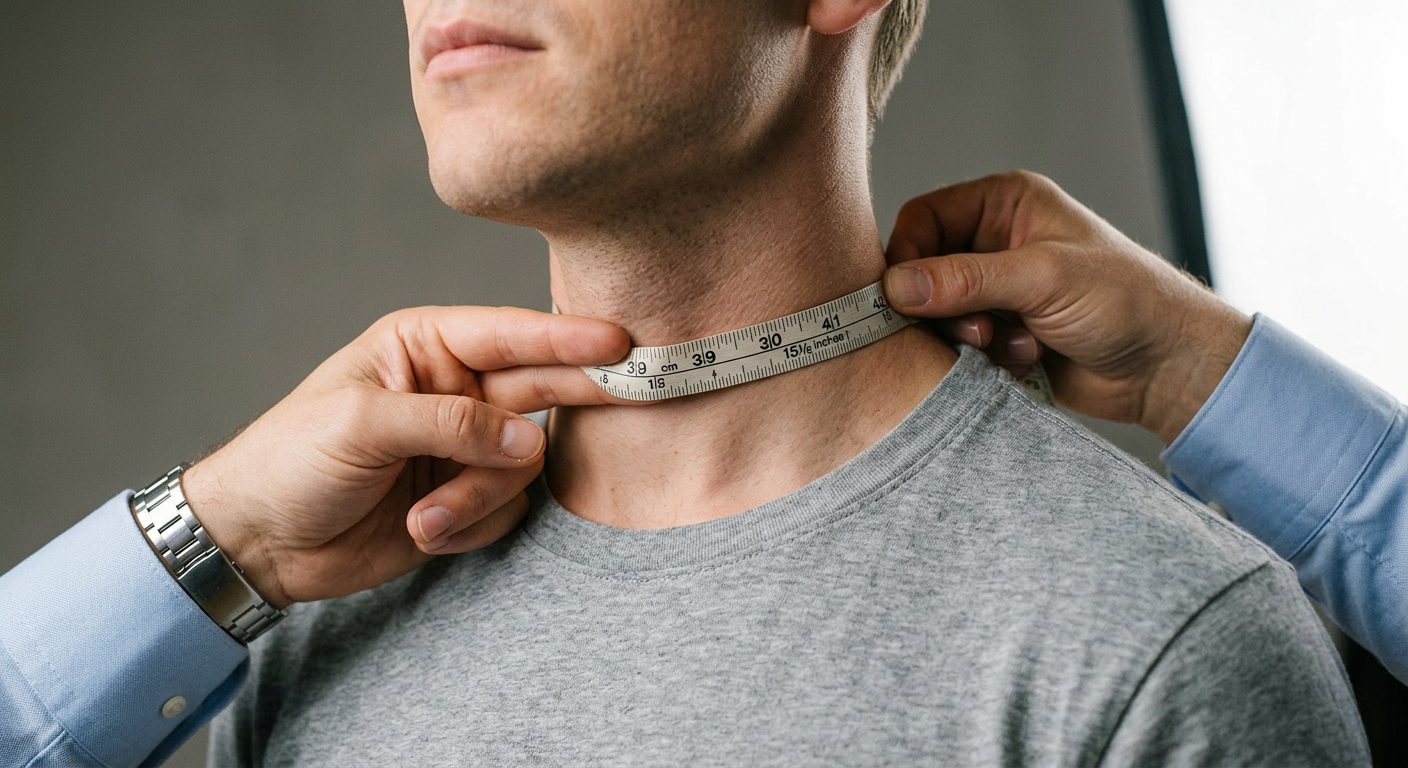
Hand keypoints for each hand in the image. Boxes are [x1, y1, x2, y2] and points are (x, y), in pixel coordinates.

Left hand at [180, 306, 630, 607]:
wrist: (258, 543)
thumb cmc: (289, 461)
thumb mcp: (362, 425)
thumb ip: (450, 424)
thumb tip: (528, 441)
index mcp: (423, 348)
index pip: (509, 335)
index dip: (567, 337)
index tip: (618, 342)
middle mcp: (453, 390)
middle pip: (538, 386)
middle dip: (576, 394)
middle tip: (636, 392)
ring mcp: (462, 447)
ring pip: (522, 463)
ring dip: (479, 495)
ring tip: (426, 517)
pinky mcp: (464, 498)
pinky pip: (506, 508)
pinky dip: (470, 525)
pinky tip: (422, 531)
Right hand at [882, 171, 1252, 443]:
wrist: (1166, 368)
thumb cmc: (1128, 301)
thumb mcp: (1045, 278)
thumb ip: (968, 279)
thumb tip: (898, 287)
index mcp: (1006, 204)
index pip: (923, 218)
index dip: (908, 257)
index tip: (908, 297)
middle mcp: (994, 242)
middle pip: (921, 270)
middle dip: (942, 308)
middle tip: (976, 331)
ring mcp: (995, 291)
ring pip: (935, 315)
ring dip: (967, 337)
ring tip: (1011, 346)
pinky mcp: (997, 334)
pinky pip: (956, 347)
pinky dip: (981, 360)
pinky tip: (1025, 360)